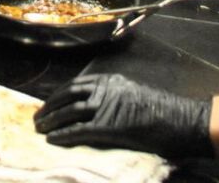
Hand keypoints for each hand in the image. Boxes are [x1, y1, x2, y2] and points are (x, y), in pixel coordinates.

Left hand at [34, 73, 213, 158]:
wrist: (181, 120)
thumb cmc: (162, 110)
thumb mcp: (133, 94)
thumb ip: (113, 97)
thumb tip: (95, 107)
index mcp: (110, 80)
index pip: (76, 84)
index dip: (59, 95)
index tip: (48, 103)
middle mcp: (105, 89)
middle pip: (68, 95)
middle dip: (50, 106)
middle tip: (37, 117)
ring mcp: (107, 106)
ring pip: (70, 111)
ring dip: (51, 120)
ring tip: (39, 129)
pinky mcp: (109, 126)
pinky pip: (79, 130)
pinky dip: (63, 134)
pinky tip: (53, 140)